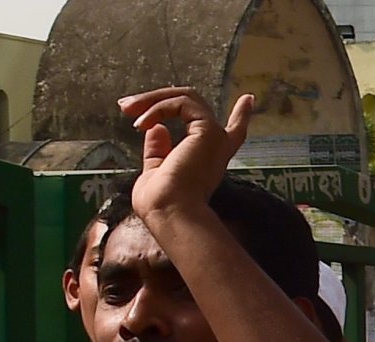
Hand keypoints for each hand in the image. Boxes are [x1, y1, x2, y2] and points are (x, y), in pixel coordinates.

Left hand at [119, 87, 254, 218]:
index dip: (241, 115)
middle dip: (158, 99)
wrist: (170, 211)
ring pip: (185, 97)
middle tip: (126, 106)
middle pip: (192, 104)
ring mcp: (214, 136)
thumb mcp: (156, 172)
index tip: (248, 100)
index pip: (231, 132)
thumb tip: (157, 128)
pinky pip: (180, 104)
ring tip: (127, 111)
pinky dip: (157, 109)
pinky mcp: (208, 130)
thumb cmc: (161, 204)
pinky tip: (142, 124)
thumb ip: (158, 151)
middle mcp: (216, 145)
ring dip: (152, 100)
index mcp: (209, 158)